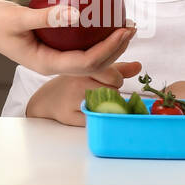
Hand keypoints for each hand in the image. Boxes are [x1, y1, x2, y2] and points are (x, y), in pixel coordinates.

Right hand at [0, 0, 138, 84]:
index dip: (109, 50)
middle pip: (93, 64)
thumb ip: (47, 17)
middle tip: (131, 27)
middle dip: (116, 49)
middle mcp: (53, 63)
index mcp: (46, 63)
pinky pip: (80, 45)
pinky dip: (95, 36)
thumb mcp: (17, 17)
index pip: (86, 62)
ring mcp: (53, 56)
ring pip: (89, 57)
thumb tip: (77, 13)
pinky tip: (103, 21)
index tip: (123, 31)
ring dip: (110, 45)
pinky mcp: (52, 47)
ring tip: (125, 25)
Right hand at [26, 62, 143, 125]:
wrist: (46, 100)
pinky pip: (97, 118)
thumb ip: (115, 68)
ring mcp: (75, 100)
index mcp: (83, 67)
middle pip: (114, 90)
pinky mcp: (73, 117)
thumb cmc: (70, 84)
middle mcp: (78, 82)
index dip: (115, 79)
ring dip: (106, 105)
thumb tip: (139, 66)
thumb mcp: (90, 71)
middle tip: (98, 90)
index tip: (106, 80)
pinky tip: (90, 110)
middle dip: (111, 92)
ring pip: (108, 104)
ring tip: (94, 100)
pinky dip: (98, 116)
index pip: (114, 75)